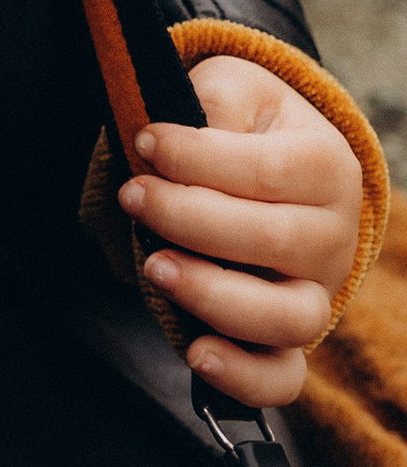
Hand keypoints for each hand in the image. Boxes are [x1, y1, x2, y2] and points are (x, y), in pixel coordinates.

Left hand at [119, 52, 363, 410]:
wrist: (267, 161)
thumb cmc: (243, 123)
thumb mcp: (234, 88)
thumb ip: (216, 103)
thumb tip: (186, 137)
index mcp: (326, 167)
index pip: (265, 172)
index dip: (196, 159)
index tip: (144, 142)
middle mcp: (332, 238)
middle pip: (272, 241)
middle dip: (189, 219)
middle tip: (134, 196)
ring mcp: (313, 293)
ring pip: (286, 317)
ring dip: (214, 295)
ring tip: (154, 266)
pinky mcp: (287, 338)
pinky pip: (281, 378)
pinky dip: (244, 376)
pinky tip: (196, 353)